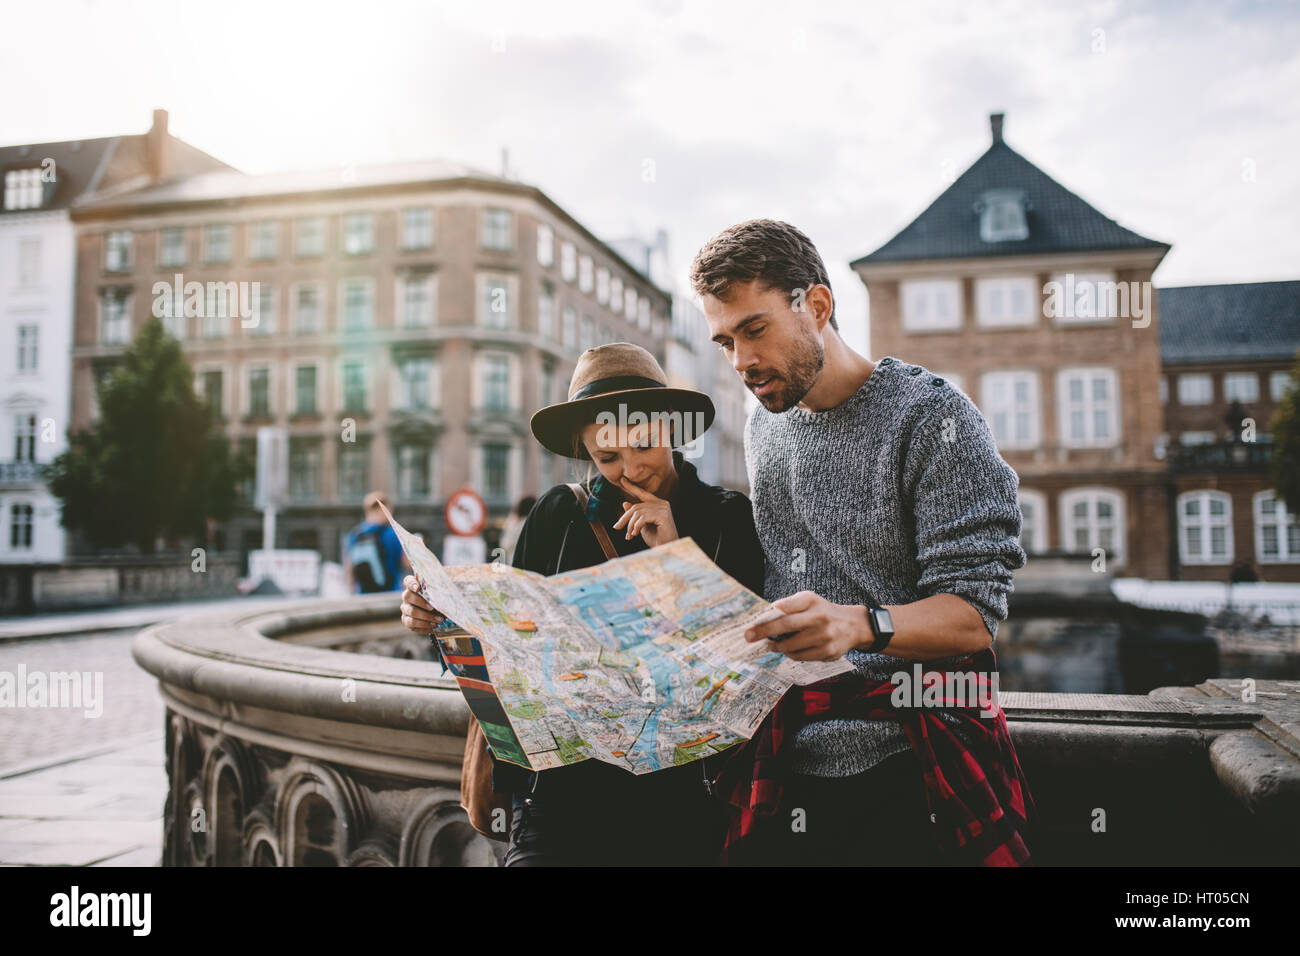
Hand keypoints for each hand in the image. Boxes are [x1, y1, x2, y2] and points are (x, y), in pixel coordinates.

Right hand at [400, 574, 445, 634]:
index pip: (408, 580)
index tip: (418, 587)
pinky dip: (423, 626)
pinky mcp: (407, 621)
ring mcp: (406, 609)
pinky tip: (433, 626)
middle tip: (432, 607)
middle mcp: (407, 596)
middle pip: (407, 596)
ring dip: (425, 617)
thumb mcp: (444, 593)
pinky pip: (411, 624)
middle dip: (420, 602)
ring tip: (438, 620)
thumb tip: (450, 585)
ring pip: (410, 612)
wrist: (441, 616)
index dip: (411, 583)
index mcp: (415, 586)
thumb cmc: (442, 600)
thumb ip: (443, 588)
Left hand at [610, 475, 678, 547]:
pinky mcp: (663, 515)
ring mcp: (663, 508)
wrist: (665, 549)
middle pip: (636, 506)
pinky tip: (635, 534)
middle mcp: (662, 503)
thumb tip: (624, 503)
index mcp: (658, 504)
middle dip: (624, 518)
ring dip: (630, 525)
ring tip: (629, 535)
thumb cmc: (656, 539)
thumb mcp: (641, 525)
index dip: (632, 487)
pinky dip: (636, 526)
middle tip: (617, 528)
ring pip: (637, 512)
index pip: (642, 493)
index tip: (622, 479)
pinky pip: (643, 517)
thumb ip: (635, 515)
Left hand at [742, 591, 866, 661]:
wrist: (853, 626)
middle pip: (787, 626)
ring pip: (792, 646)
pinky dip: (790, 654)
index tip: (753, 622)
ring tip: (771, 644)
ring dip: (777, 647)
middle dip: (764, 632)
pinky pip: (801, 657)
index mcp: (813, 602)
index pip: (787, 608)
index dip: (769, 615)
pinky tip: (787, 650)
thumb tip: (767, 613)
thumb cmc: (823, 611)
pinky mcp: (828, 653)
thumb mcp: (810, 600)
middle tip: (749, 637)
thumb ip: (790, 605)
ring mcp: (825, 637)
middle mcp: (820, 618)